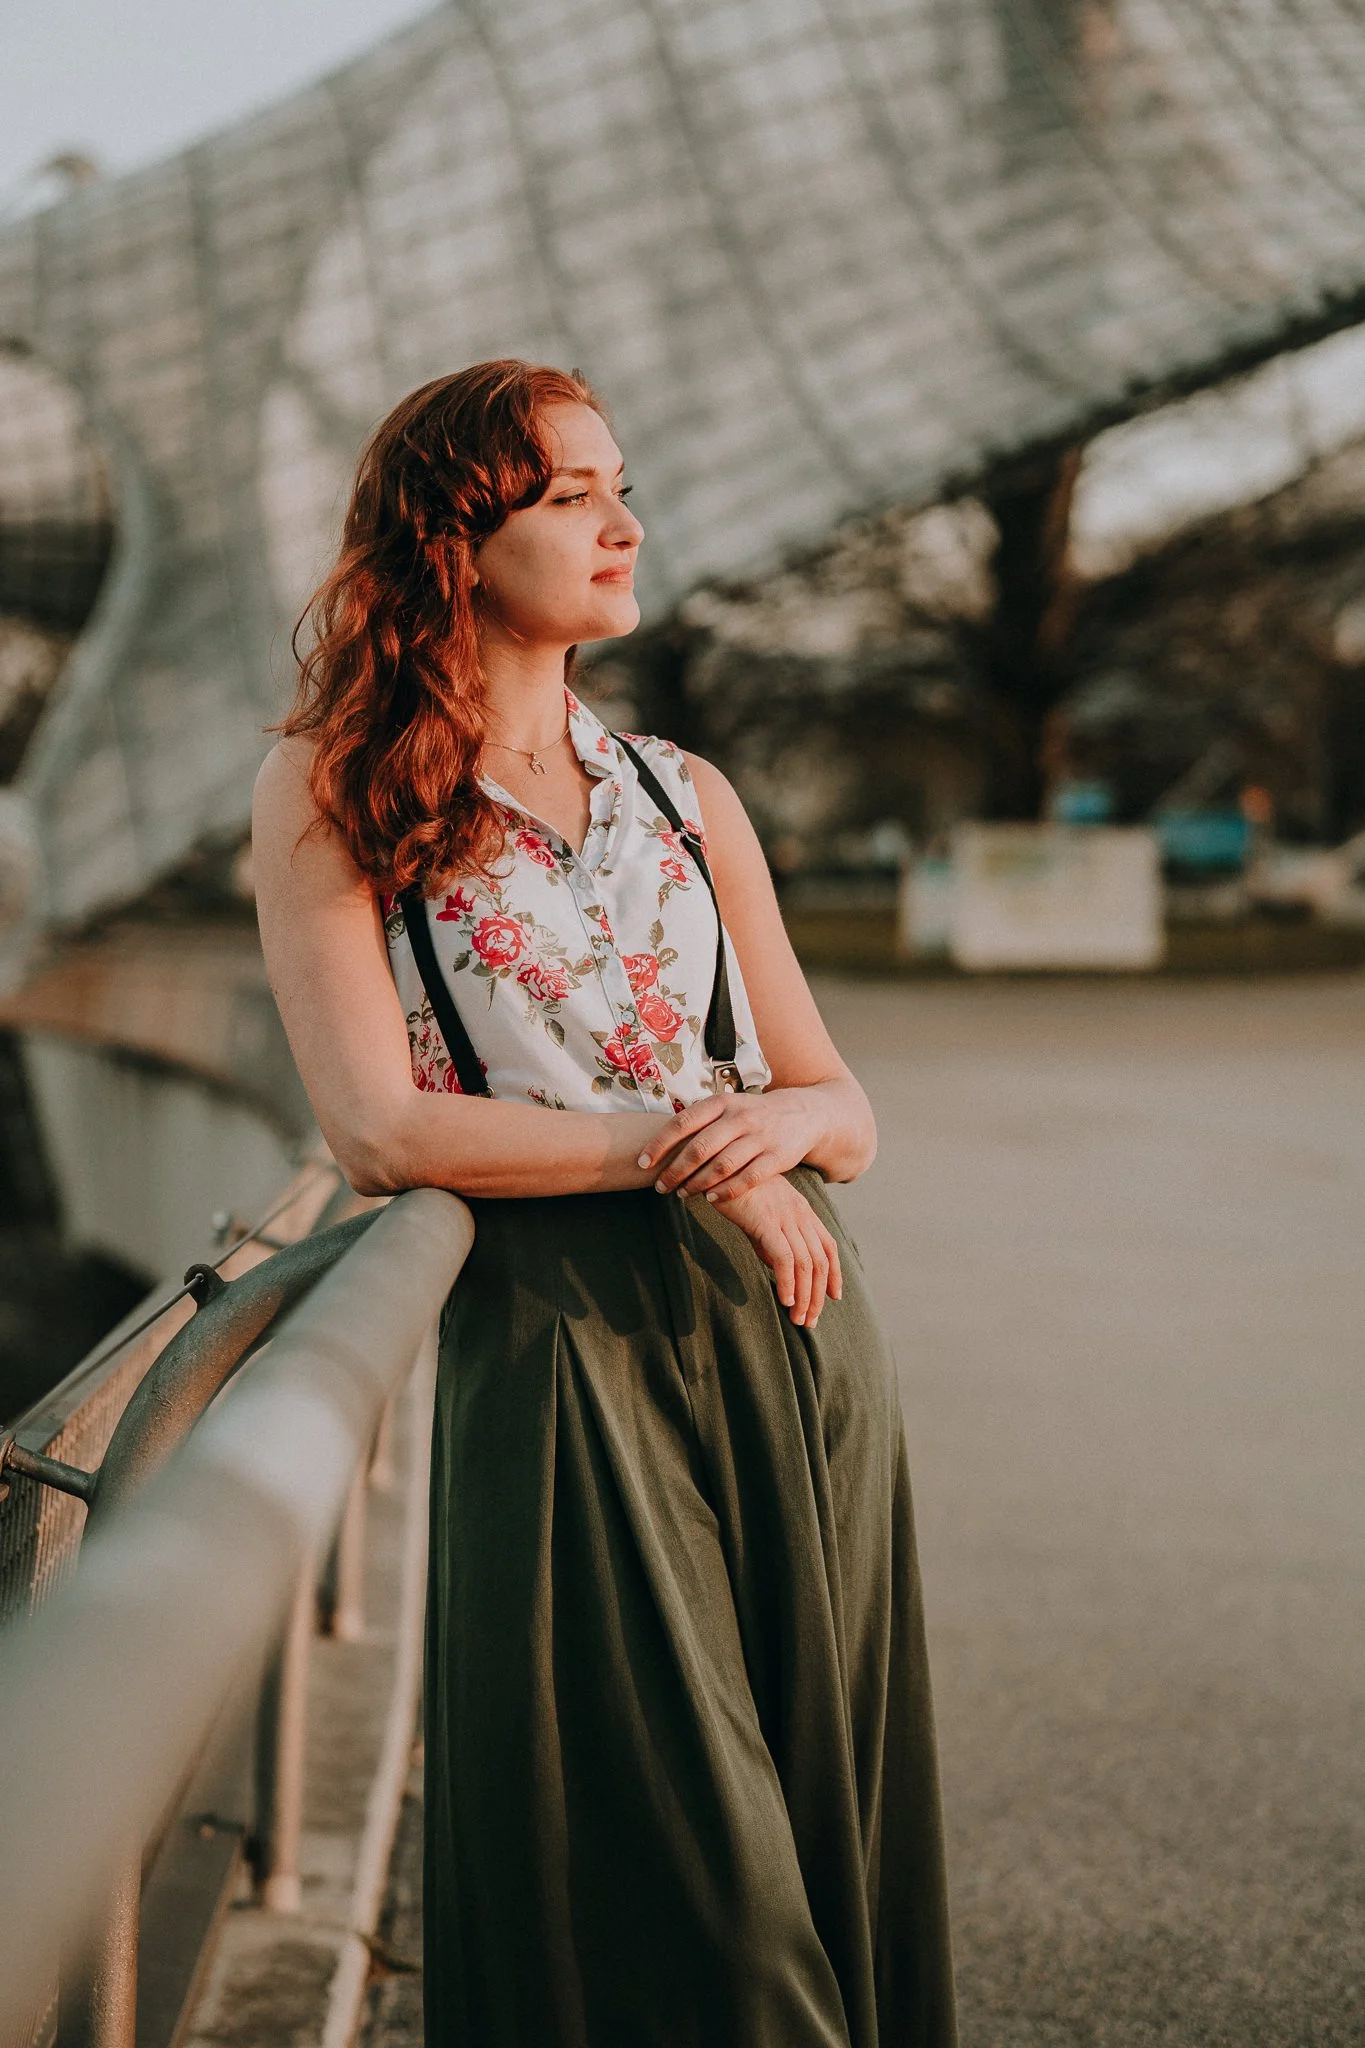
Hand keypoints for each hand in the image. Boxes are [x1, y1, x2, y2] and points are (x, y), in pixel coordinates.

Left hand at [638, 1087, 824, 1201]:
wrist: (803, 1113)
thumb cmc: (753, 1113)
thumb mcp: (728, 1106)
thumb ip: (699, 1119)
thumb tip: (658, 1138)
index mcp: (722, 1103)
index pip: (683, 1123)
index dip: (659, 1145)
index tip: (642, 1163)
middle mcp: (740, 1118)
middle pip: (699, 1148)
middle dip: (675, 1171)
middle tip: (660, 1186)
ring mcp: (760, 1137)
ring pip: (721, 1166)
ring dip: (697, 1184)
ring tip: (682, 1194)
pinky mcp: (777, 1157)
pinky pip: (747, 1179)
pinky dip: (726, 1191)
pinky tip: (711, 1199)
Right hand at [708, 1176, 841, 1327]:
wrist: (720, 1162)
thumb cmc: (736, 1188)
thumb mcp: (761, 1213)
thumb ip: (771, 1238)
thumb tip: (775, 1266)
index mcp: (802, 1211)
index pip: (828, 1246)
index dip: (834, 1273)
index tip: (834, 1297)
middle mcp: (799, 1215)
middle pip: (820, 1261)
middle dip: (818, 1295)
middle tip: (809, 1321)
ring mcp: (785, 1218)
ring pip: (806, 1264)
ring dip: (805, 1296)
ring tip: (798, 1319)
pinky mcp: (767, 1222)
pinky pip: (785, 1257)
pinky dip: (788, 1281)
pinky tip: (785, 1299)